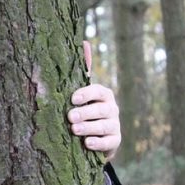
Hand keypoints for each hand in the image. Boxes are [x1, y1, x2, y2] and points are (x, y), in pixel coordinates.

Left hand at [67, 42, 120, 160]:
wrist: (89, 136)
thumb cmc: (82, 109)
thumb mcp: (80, 92)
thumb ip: (82, 70)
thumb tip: (84, 41)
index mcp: (102, 94)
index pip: (98, 91)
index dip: (86, 94)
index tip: (72, 99)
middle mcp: (111, 108)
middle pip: (102, 109)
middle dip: (86, 112)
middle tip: (70, 116)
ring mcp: (114, 125)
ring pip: (105, 126)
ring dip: (89, 127)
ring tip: (74, 130)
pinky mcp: (114, 141)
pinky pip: (109, 142)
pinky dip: (99, 143)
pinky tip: (87, 143)